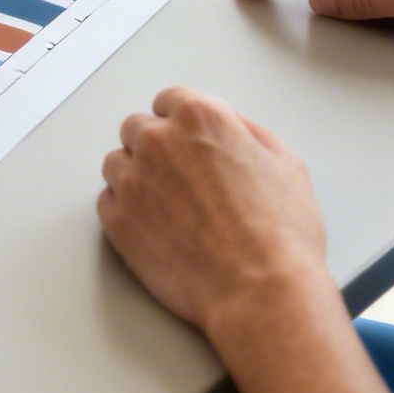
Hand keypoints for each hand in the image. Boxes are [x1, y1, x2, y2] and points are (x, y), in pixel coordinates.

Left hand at [98, 88, 330, 332]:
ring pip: (116, 163)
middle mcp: (158, 141)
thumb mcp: (287, 165)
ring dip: (135, 176)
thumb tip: (232, 127)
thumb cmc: (280, 236)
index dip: (180, 122)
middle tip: (179, 177)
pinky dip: (124, 210)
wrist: (261, 292)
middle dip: (155, 147)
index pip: (170, 100)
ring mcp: (133, 181)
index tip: (183, 138)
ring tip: (167, 206)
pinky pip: (107, 202)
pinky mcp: (117, 222)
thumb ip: (250, 134)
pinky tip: (153, 227)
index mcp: (200, 119)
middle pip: (137, 129)